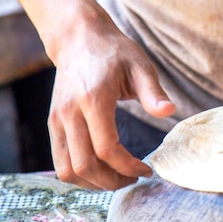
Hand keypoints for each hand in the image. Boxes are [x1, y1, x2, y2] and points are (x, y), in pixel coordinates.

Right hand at [47, 4, 175, 189]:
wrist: (79, 38)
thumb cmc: (115, 52)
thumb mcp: (140, 67)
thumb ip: (154, 92)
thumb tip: (170, 112)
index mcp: (93, 100)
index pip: (107, 148)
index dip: (128, 166)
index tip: (147, 169)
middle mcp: (69, 113)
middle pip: (85, 165)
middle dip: (113, 181)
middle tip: (134, 179)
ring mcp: (57, 120)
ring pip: (67, 170)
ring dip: (94, 183)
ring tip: (119, 178)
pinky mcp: (53, 123)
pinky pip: (60, 162)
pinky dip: (80, 175)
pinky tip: (102, 171)